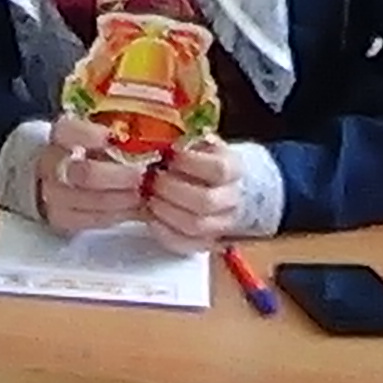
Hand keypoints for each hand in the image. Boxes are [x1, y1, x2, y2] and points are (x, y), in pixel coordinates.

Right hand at [35, 113, 149, 232]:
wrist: (62, 177)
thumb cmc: (96, 151)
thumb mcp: (106, 132)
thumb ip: (128, 127)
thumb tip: (164, 117)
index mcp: (62, 136)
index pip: (67, 131)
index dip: (88, 135)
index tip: (112, 138)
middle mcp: (52, 162)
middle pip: (82, 172)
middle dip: (117, 176)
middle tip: (142, 176)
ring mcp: (53, 192)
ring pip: (86, 200)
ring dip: (120, 199)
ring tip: (143, 195)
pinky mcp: (60, 217)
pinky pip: (88, 220)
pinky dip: (116, 215)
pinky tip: (133, 209)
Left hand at [142, 136, 245, 253]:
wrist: (224, 185)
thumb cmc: (203, 159)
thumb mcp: (199, 142)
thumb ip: (184, 140)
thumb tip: (159, 137)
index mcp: (233, 169)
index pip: (218, 170)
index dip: (189, 163)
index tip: (168, 155)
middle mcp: (232, 198)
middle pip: (205, 201)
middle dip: (171, 189)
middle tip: (152, 179)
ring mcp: (222, 223)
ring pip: (196, 225)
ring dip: (165, 212)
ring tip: (149, 197)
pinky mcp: (207, 241)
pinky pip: (187, 245)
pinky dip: (165, 233)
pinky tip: (151, 218)